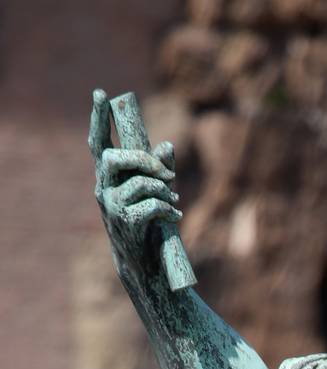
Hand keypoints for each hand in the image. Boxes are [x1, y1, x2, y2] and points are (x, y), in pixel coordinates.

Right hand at [89, 88, 180, 275]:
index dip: (99, 119)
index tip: (100, 93)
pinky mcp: (124, 222)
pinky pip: (151, 205)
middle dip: (144, 160)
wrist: (143, 264)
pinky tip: (176, 215)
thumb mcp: (151, 194)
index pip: (98, 144)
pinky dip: (168, 209)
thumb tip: (167, 145)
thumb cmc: (147, 225)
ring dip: (163, 189)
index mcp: (108, 178)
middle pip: (114, 157)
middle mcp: (103, 189)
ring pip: (139, 183)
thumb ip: (157, 169)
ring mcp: (111, 206)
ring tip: (174, 199)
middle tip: (167, 173)